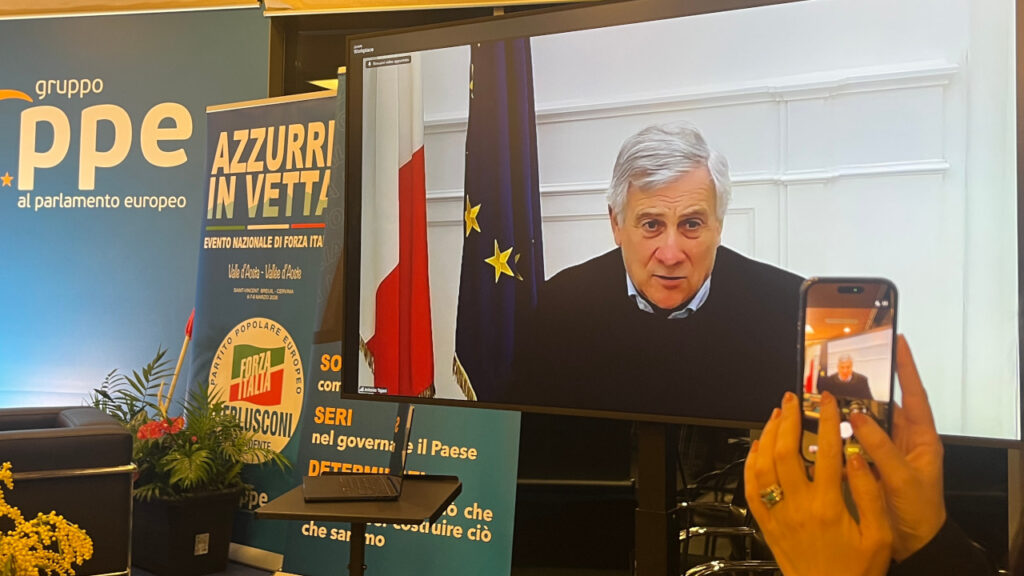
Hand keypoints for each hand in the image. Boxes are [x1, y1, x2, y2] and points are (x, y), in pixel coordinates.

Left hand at [745, 391, 891, 575]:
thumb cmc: (856, 571)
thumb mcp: (880, 536)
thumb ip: (869, 494)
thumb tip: (858, 458)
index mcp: (828, 506)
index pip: (826, 451)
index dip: (827, 420)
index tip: (829, 401)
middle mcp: (798, 506)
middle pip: (786, 450)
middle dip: (788, 419)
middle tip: (792, 399)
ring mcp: (778, 514)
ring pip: (764, 464)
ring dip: (767, 435)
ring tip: (776, 415)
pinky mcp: (766, 524)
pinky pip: (751, 488)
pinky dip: (751, 463)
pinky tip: (757, 448)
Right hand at [849, 335, 945, 560]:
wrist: (913, 545)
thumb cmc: (920, 514)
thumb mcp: (904, 479)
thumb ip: (880, 448)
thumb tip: (858, 419)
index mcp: (922, 439)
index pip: (914, 394)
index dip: (906, 367)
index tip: (898, 341)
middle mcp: (903, 441)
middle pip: (884, 404)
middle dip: (867, 385)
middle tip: (850, 365)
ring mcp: (884, 453)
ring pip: (864, 423)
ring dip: (848, 411)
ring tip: (831, 394)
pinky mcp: (867, 466)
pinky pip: (851, 443)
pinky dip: (838, 435)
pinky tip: (824, 428)